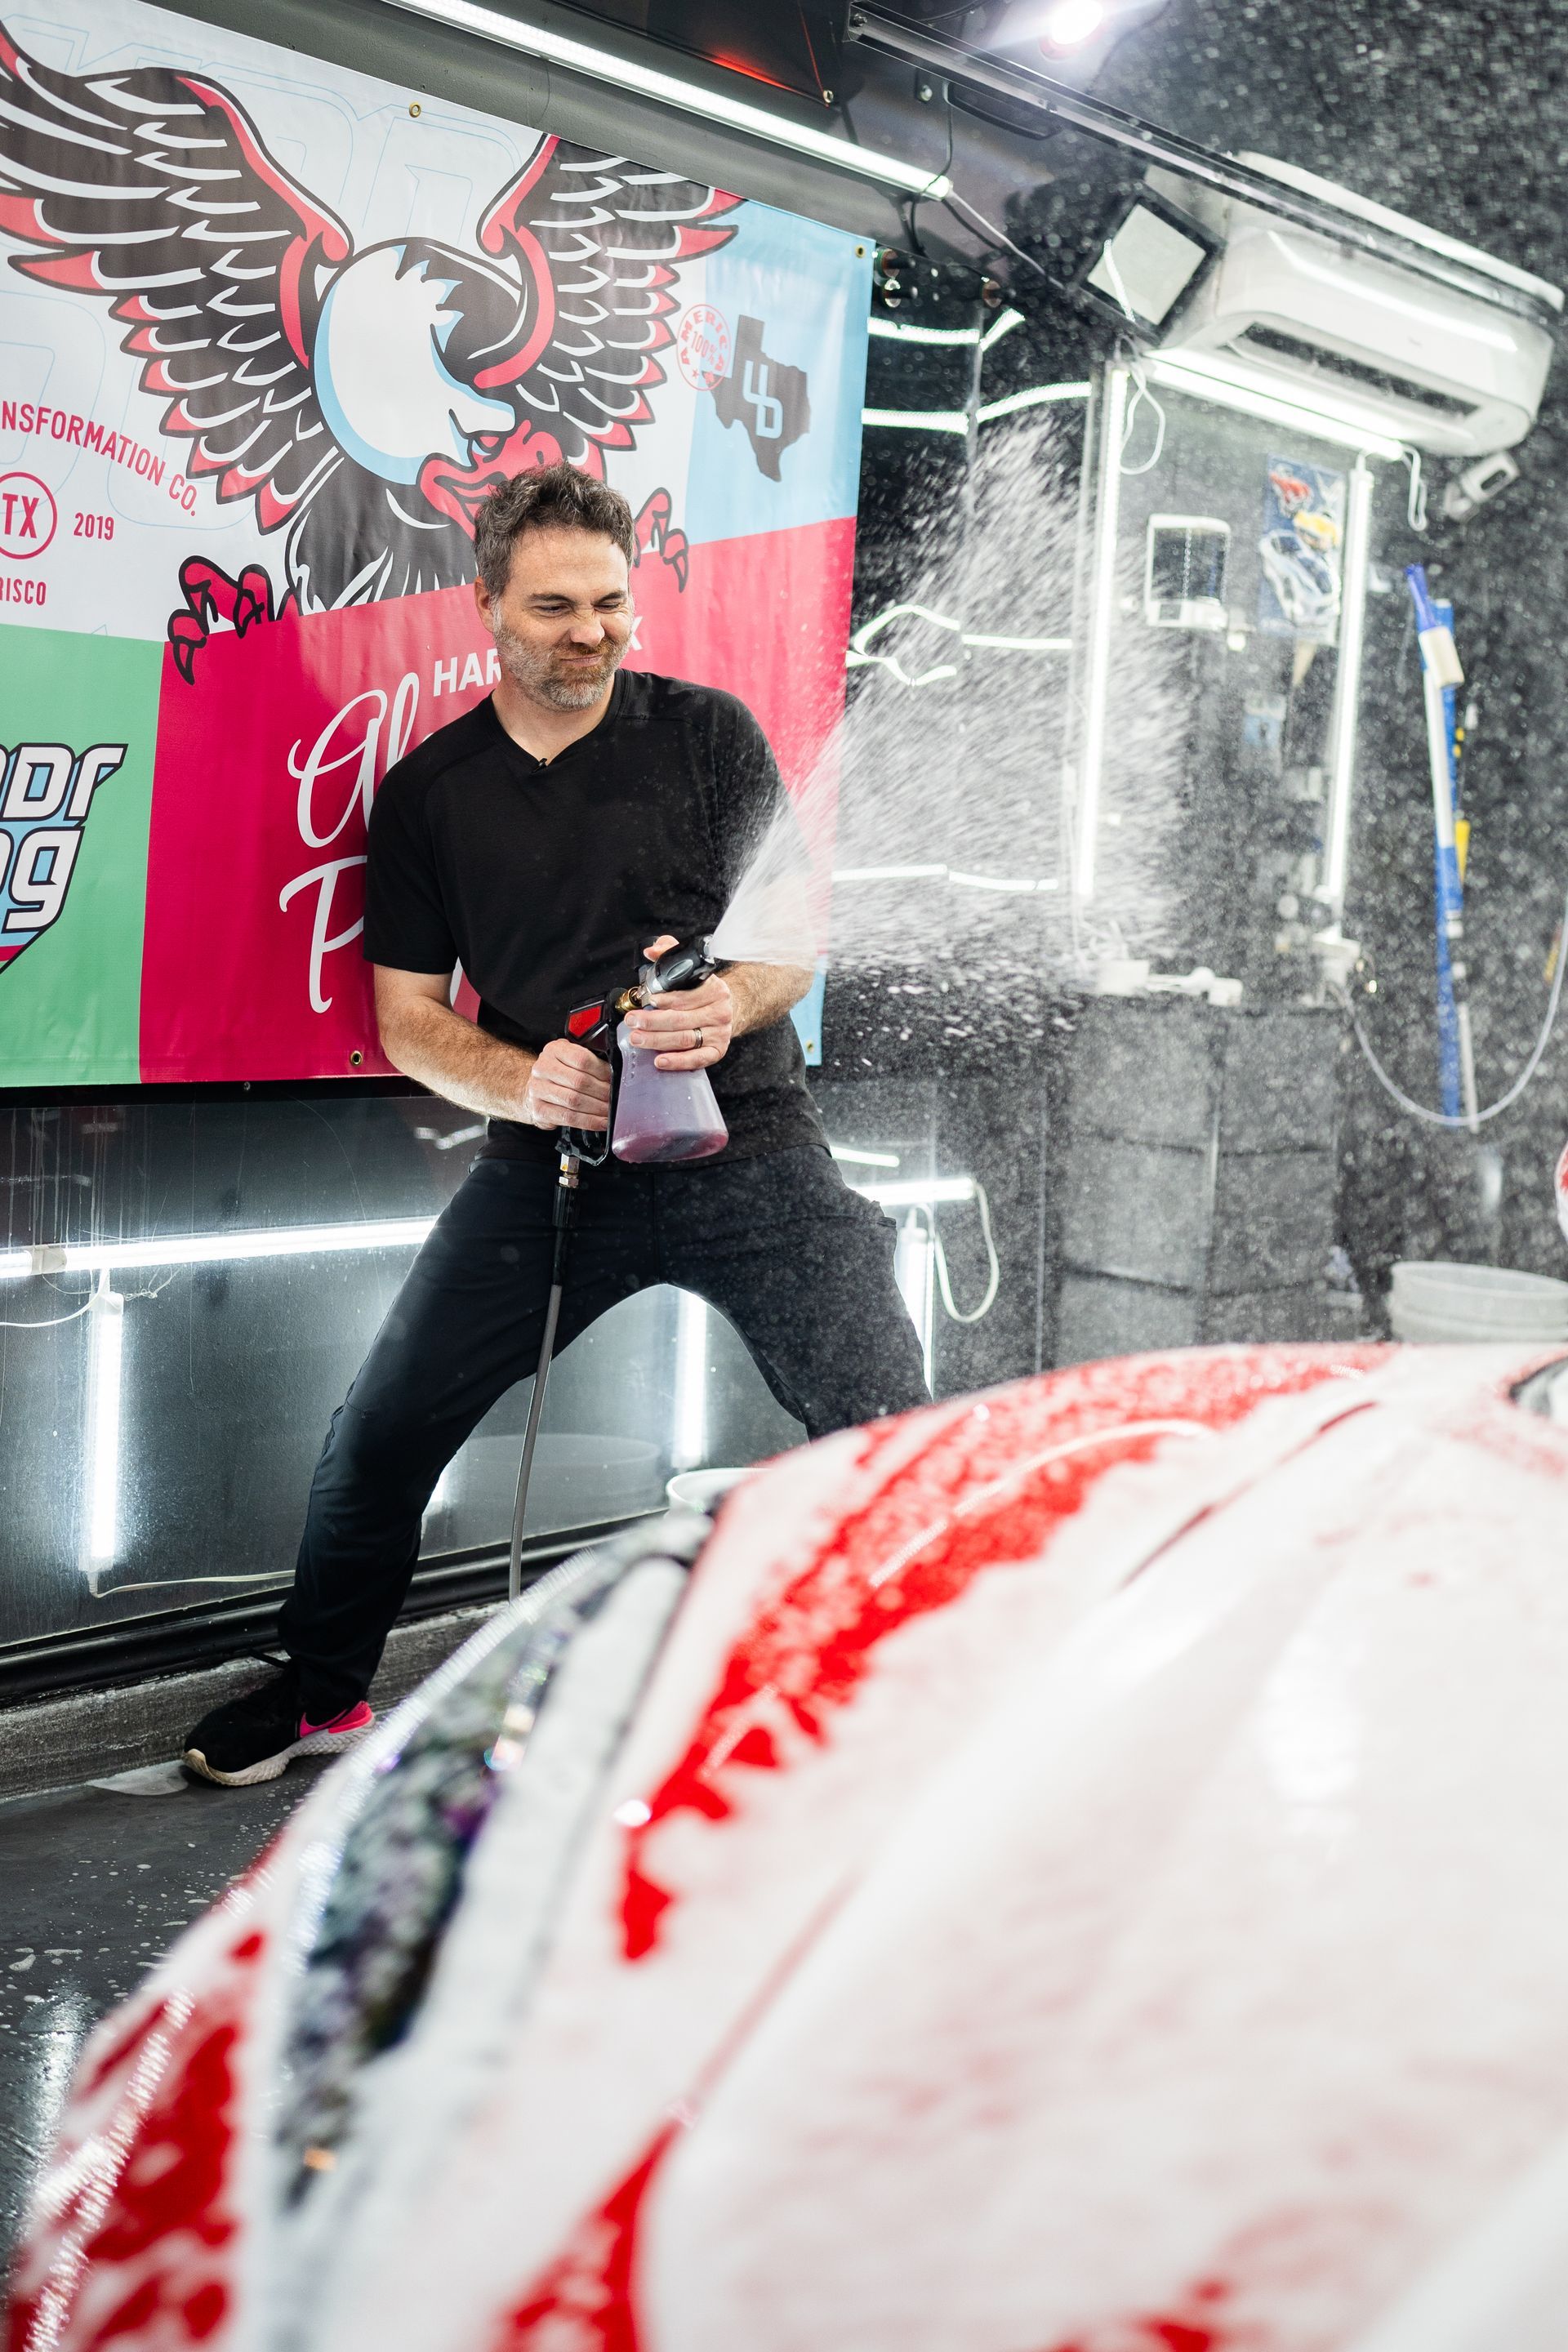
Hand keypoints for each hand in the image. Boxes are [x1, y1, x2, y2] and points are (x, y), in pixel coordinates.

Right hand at [522, 1037, 611, 1130]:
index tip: (615, 1079)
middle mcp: (543, 1068)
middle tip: (615, 1098)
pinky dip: (589, 1121)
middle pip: (580, 1081)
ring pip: (575, 1101)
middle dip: (602, 1092)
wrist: (535, 1089)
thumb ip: (589, 1061)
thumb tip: (615, 1074)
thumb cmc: (558, 1074)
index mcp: (554, 1050)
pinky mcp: (539, 1110)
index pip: (582, 1059)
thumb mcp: (570, 1058)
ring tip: (610, 1111)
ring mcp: (538, 1090)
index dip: (602, 1071)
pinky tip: (601, 1122)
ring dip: (597, 1108)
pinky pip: (569, 1118)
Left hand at [630, 935, 732, 1070]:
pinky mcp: (717, 1050)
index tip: (647, 1000)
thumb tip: (651, 951)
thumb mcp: (690, 969)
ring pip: (684, 1039)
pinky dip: (678, 1061)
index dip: (663, 1000)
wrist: (730, 1009)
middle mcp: (719, 1012)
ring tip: (638, 1039)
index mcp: (713, 990)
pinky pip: (697, 1059)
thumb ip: (669, 953)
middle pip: (681, 1020)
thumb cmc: (705, 992)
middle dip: (652, 1022)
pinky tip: (660, 1060)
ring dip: (657, 1041)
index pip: (685, 997)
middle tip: (633, 1021)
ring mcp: (719, 1033)